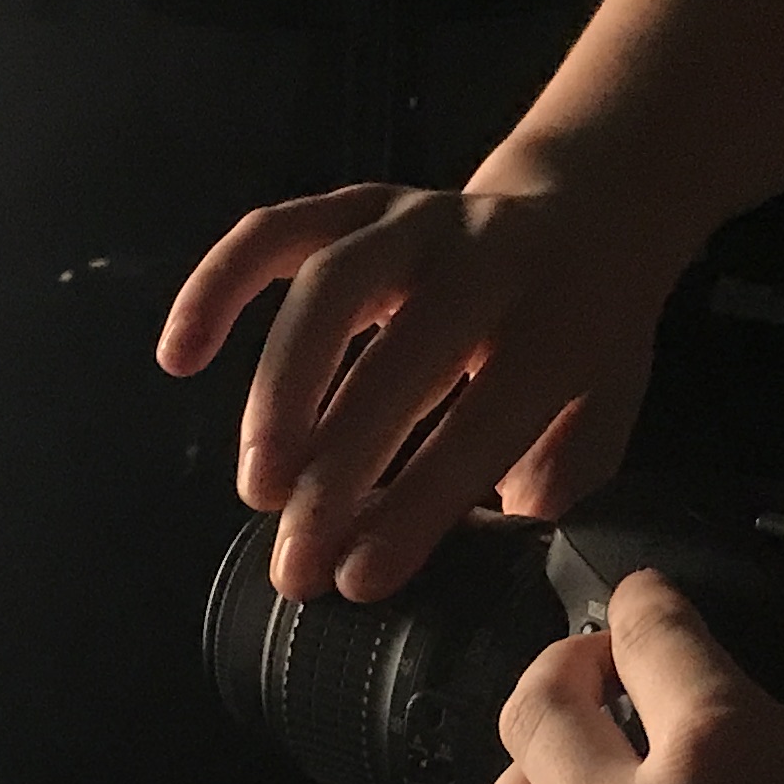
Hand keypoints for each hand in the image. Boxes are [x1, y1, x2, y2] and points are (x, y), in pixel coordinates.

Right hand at [154, 159, 703, 602]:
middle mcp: (486, 259)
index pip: (481, 423)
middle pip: (398, 362)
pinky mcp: (358, 204)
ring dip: (280, 391)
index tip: (359, 579)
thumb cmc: (584, 335)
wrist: (589, 209)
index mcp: (559, 322)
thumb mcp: (603, 413)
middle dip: (337, 469)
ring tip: (258, 486)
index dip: (415, 507)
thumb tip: (470, 562)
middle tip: (295, 557)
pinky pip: (275, 232)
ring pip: (330, 289)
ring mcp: (415, 221)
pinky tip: (179, 356)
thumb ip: (550, 482)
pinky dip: (217, 287)